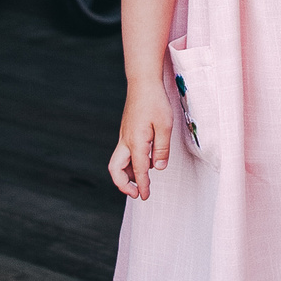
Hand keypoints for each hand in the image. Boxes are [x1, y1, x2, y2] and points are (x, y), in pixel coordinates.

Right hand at [106, 81, 172, 199]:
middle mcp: (126, 141)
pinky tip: (143, 161)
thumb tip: (158, 168)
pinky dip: (129, 163)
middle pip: (116, 169)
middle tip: (137, 192)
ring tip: (141, 180)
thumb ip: (162, 149)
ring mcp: (124, 136)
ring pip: (118, 162)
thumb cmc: (155, 102)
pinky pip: (123, 153)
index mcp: (136, 142)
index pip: (138, 170)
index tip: (144, 197)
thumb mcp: (165, 126)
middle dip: (123, 185)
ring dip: (126, 174)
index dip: (142, 186)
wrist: (142, 82)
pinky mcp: (126, 131)